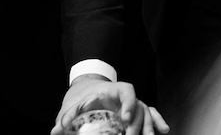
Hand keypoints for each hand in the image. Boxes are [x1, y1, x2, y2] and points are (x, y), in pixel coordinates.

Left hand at [52, 77, 168, 134]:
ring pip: (146, 112)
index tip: (124, 118)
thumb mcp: (72, 105)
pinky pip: (149, 114)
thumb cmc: (80, 97)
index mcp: (112, 90)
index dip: (128, 103)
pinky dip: (157, 121)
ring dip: (149, 125)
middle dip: (138, 122)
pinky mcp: (133, 113)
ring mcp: (131, 104)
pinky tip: (163, 130)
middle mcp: (125, 97)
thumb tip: (57, 130)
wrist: (85, 91)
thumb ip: (66, 117)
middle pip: (139, 105)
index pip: (127, 91)